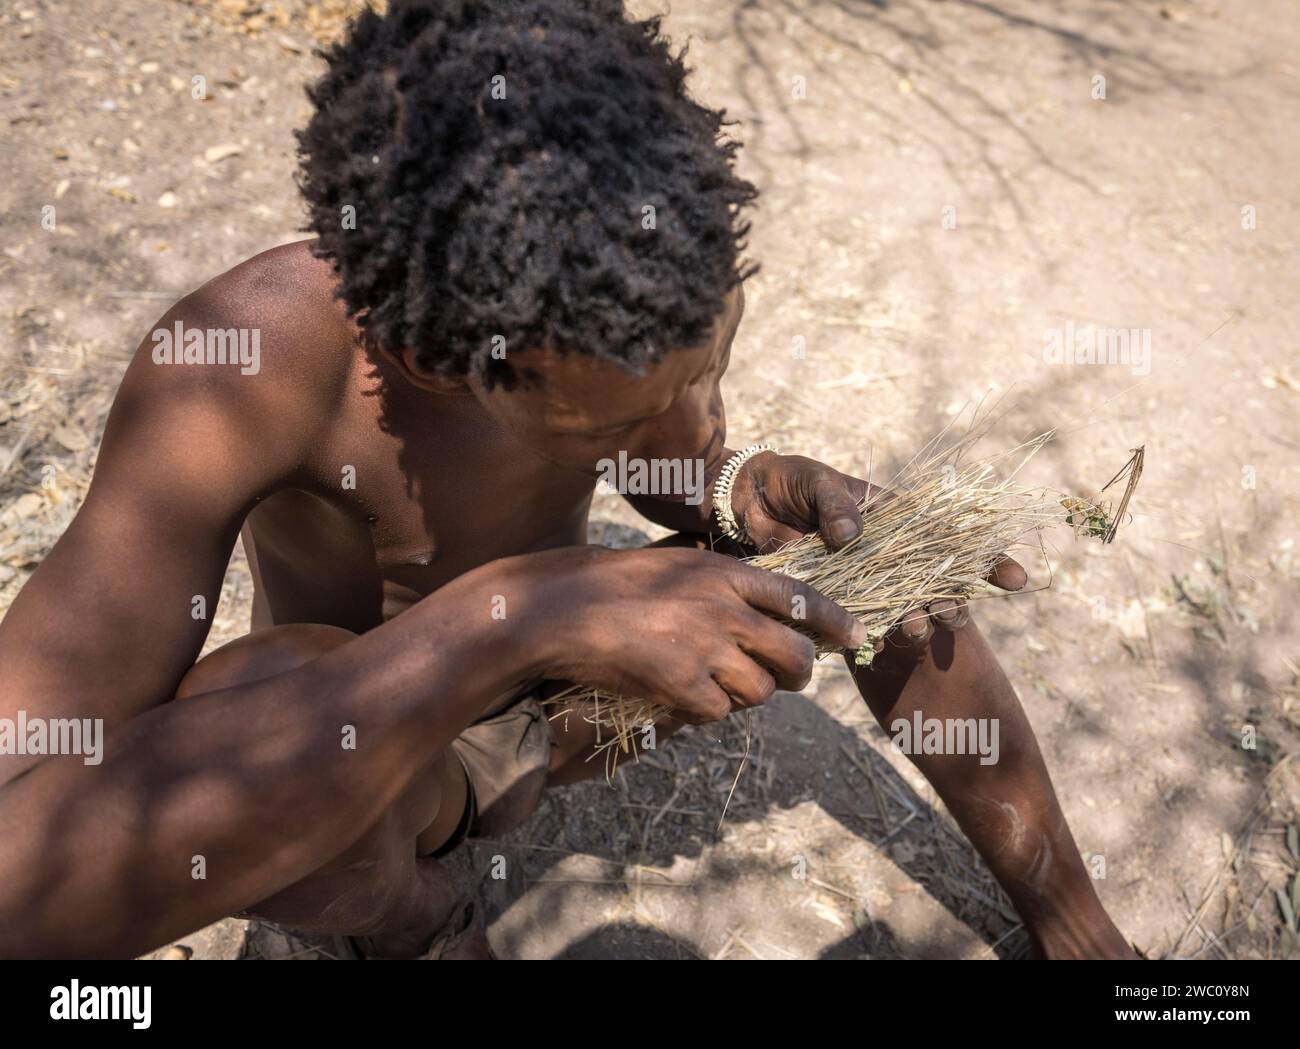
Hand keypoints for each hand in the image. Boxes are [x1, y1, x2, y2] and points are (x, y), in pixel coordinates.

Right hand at [518, 545, 866, 723]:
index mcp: (728, 575)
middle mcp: (727, 612)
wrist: (567, 609)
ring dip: (747, 694)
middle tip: (791, 677)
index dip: (836, 621)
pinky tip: (683, 693)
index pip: (802, 597)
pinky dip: (706, 710)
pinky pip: (719, 712)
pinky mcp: (684, 687)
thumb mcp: (681, 566)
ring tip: (718, 683)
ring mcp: (708, 651)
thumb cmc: (619, 584)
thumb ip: (725, 588)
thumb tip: (766, 620)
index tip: (857, 637)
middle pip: (795, 655)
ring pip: (762, 691)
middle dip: (800, 672)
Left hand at [726, 451, 1027, 654]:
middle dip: (951, 600)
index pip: (955, 539)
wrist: (746, 502)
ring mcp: (863, 580)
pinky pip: (857, 621)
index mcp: (899, 519)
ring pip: (901, 607)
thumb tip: (850, 535)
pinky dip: (867, 634)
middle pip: (935, 582)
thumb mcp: (817, 482)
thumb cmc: (791, 482)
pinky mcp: (833, 599)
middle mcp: (889, 554)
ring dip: (915, 620)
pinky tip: (875, 644)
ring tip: (917, 628)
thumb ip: (837, 505)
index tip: (1016, 580)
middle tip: (952, 612)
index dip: (988, 560)